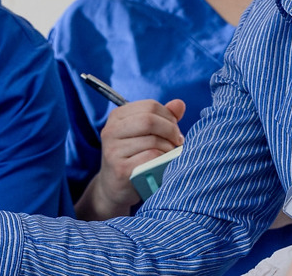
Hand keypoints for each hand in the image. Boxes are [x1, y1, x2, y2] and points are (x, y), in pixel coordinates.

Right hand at [75, 98, 185, 219]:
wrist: (114, 188)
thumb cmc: (134, 157)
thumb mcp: (144, 134)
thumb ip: (162, 118)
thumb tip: (180, 104)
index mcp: (117, 117)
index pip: (150, 106)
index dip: (168, 116)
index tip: (175, 129)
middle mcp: (111, 131)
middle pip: (150, 120)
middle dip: (171, 130)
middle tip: (178, 142)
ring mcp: (113, 150)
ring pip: (153, 141)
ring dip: (170, 149)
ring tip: (171, 155)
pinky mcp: (121, 169)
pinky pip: (151, 159)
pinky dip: (163, 161)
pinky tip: (163, 166)